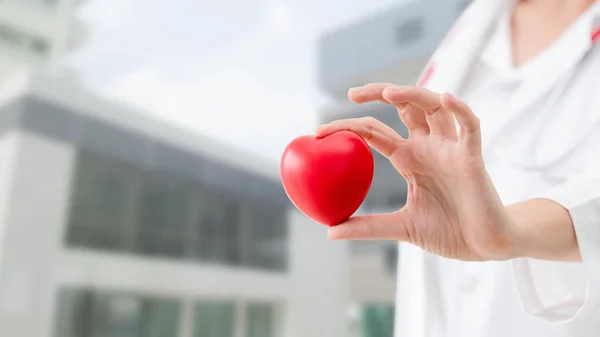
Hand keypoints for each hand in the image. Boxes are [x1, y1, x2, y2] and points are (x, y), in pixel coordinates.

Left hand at [317, 84, 515, 260]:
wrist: (486, 245)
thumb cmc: (449, 231)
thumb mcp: (401, 227)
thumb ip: (368, 226)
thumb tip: (330, 231)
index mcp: (409, 159)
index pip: (375, 133)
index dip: (349, 127)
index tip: (319, 131)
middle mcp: (428, 147)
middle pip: (404, 106)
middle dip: (380, 93)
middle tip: (351, 93)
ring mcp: (451, 149)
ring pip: (434, 107)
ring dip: (414, 94)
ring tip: (390, 92)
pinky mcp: (472, 158)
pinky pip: (470, 126)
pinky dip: (460, 110)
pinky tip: (446, 98)